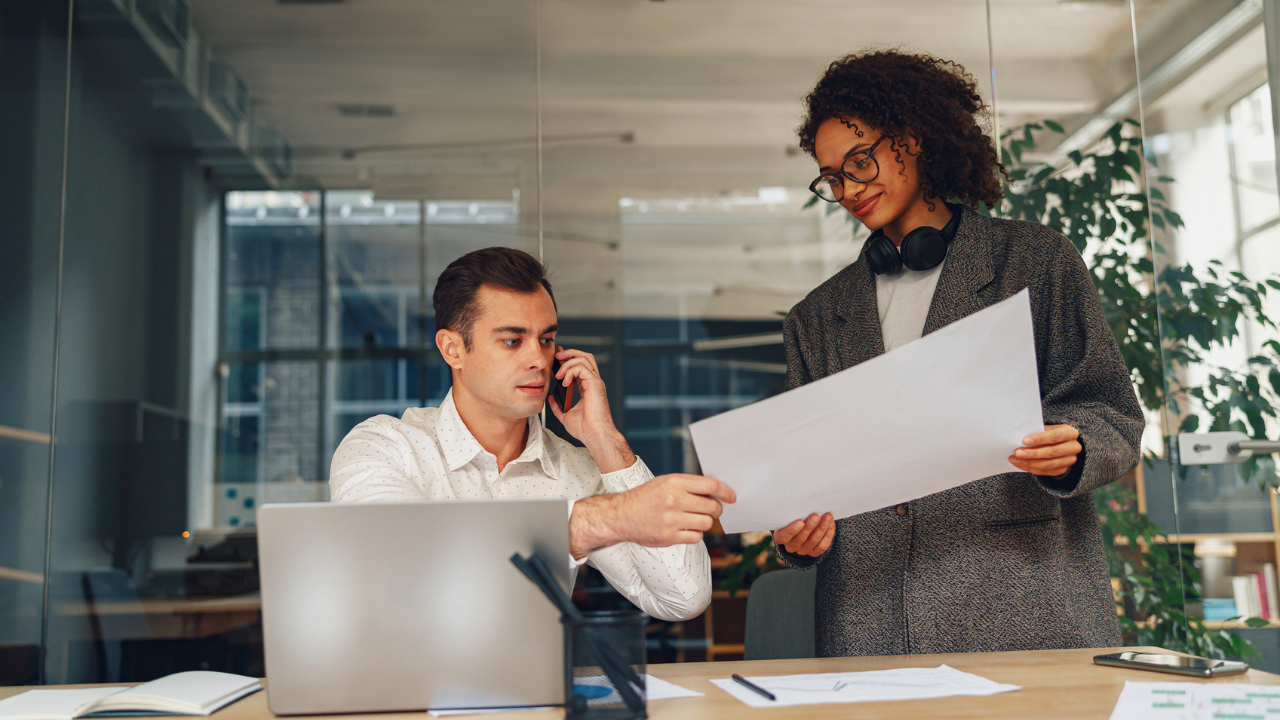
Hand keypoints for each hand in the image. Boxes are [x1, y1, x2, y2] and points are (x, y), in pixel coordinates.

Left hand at [548, 346, 634, 472]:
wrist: (594, 435)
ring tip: (558, 374)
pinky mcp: (595, 384)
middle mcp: (593, 382)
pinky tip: (564, 381)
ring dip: (568, 362)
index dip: (568, 359)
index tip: (556, 359)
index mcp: (587, 388)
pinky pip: (582, 368)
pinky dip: (570, 371)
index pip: (580, 366)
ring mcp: (596, 382)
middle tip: (557, 356)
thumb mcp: (565, 416)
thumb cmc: (585, 429)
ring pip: (584, 358)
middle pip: (585, 356)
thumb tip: (550, 398)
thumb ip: (558, 406)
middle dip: (570, 353)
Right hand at [570, 474, 736, 551]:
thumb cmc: (645, 498)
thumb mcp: (664, 483)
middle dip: (717, 509)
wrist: (621, 515)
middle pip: (712, 506)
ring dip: (705, 522)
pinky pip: (696, 537)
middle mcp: (674, 499)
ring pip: (706, 523)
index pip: (710, 485)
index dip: (725, 491)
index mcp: (674, 482)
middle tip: (714, 510)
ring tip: (695, 519)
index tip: (732, 497)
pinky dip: (695, 534)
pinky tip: (686, 529)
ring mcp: (672, 519)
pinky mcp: (669, 536)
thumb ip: (688, 486)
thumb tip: (715, 492)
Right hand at [773, 513, 834, 556]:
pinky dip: (828, 535)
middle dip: (809, 527)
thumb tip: (803, 501)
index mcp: (780, 537)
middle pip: (800, 539)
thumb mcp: (789, 515)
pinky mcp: (814, 552)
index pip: (783, 537)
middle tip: (815, 516)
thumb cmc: (793, 517)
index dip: (791, 530)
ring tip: (828, 517)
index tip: (800, 522)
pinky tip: (831, 524)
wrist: (801, 526)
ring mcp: (803, 550)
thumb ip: (792, 511)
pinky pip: (822, 546)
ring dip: (821, 528)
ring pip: (813, 541)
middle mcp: (791, 546)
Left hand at [1009, 424, 1080, 476]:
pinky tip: (1020, 464)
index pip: (1055, 436)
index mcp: (1070, 433)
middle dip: (1032, 453)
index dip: (1039, 439)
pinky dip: (1031, 468)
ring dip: (1029, 463)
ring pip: (1048, 464)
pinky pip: (1045, 471)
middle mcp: (1073, 447)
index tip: (1024, 441)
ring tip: (1014, 460)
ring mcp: (1069, 460)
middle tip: (1016, 453)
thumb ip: (1038, 431)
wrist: (1062, 442)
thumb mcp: (1048, 428)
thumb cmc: (1051, 432)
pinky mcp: (1062, 469)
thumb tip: (1019, 437)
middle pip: (1051, 452)